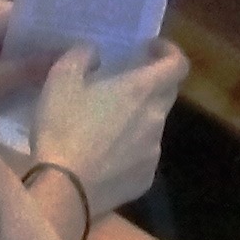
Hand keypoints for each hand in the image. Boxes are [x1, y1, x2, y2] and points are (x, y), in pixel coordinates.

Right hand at [21, 41, 184, 220]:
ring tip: (106, 126)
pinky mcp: (145, 179)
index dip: (170, 52)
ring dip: (137, 119)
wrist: (64, 190)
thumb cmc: (63, 128)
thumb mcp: (62, 78)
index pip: (178, 64)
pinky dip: (130, 150)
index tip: (151, 49)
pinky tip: (104, 157)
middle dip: (151, 84)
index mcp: (142, 90)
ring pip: (153, 126)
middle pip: (167, 93)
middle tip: (124, 85)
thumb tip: (96, 53)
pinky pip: (143, 156)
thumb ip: (83, 55)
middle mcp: (156, 119)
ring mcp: (153, 152)